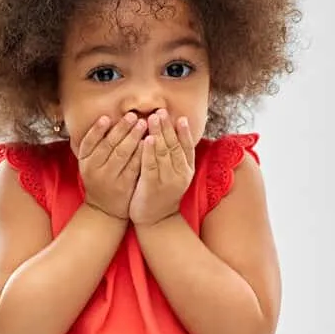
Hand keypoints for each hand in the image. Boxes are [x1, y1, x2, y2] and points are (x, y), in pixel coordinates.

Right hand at [78, 112, 146, 219]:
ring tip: (143, 124)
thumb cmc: (99, 180)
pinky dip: (141, 152)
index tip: (107, 117)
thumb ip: (96, 145)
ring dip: (133, 137)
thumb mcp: (91, 164)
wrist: (104, 210)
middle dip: (121, 129)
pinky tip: (149, 142)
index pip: (89, 142)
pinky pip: (134, 165)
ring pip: (122, 154)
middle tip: (133, 115)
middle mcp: (95, 170)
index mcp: (85, 162)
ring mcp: (110, 178)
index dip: (97, 129)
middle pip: (109, 145)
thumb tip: (108, 119)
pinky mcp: (125, 185)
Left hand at [128, 109, 195, 225]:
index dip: (184, 131)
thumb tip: (173, 133)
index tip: (180, 117)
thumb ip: (175, 157)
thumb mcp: (174, 175)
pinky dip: (149, 151)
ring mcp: (167, 181)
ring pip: (163, 153)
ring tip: (153, 118)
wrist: (156, 222)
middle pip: (174, 146)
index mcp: (187, 170)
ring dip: (158, 133)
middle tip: (160, 111)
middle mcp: (180, 174)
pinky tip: (146, 139)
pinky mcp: (152, 186)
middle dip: (167, 127)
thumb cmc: (162, 194)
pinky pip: (151, 165)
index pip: (187, 147)